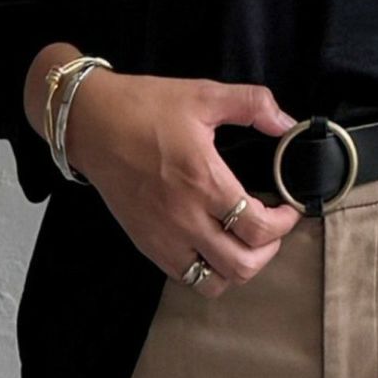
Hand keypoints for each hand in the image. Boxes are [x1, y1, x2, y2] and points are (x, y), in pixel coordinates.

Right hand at [56, 65, 304, 297]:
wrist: (90, 123)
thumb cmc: (144, 107)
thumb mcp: (204, 95)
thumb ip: (253, 104)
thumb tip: (288, 122)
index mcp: (204, 181)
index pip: (258, 228)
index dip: (284, 223)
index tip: (288, 208)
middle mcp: (184, 217)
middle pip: (242, 265)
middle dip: (269, 250)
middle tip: (272, 226)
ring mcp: (163, 236)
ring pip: (214, 282)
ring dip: (238, 267)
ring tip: (244, 241)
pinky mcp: (146, 243)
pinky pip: (185, 277)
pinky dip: (207, 270)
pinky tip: (212, 244)